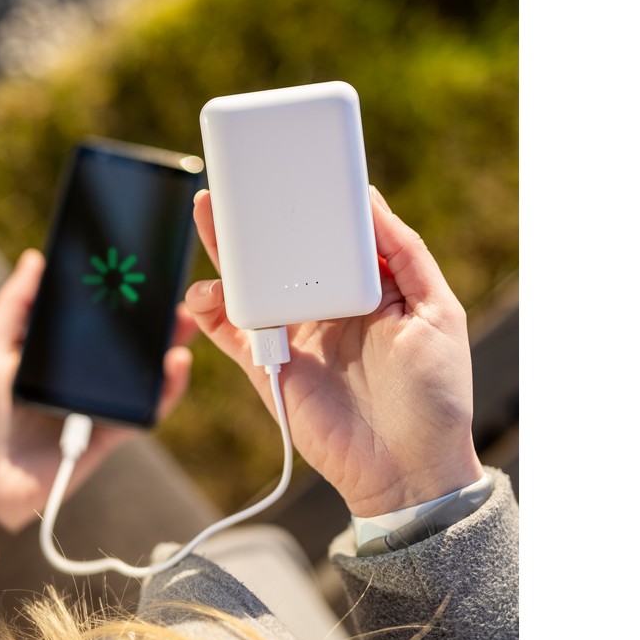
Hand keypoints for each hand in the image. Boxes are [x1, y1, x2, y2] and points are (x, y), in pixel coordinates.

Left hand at [0, 249, 195, 552]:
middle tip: (171, 294)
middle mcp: (80, 378)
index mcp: (54, 356)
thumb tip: (35, 260)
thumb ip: (13, 307)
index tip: (138, 270)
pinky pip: (145, 412)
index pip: (94, 322)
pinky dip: (164, 391)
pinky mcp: (110, 435)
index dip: (118, 298)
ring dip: (167, 349)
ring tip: (180, 325)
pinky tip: (174, 364)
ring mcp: (97, 406)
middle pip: (125, 346)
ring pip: (142, 375)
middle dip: (152, 320)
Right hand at [185, 187, 482, 517]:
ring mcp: (293, 335)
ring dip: (225, 253)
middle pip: (281, 253)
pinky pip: (231, 332)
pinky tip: (203, 292)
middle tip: (233, 183)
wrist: (408, 469)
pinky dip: (210, 312)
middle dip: (256, 218)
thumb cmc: (434, 394)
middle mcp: (323, 306)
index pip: (329, 236)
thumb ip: (405, 253)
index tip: (294, 170)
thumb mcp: (436, 312)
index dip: (310, 204)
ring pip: (249, 285)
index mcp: (364, 287)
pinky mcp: (268, 366)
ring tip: (208, 217)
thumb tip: (369, 199)